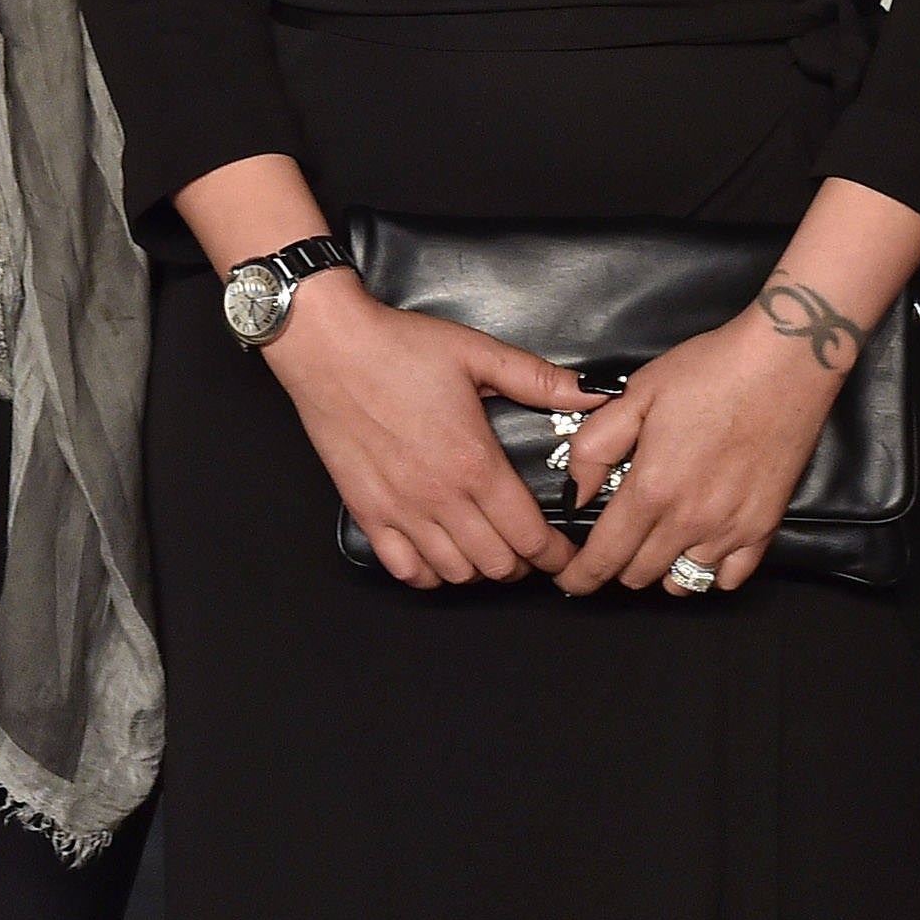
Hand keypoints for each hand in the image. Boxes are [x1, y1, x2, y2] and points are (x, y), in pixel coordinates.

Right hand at [262, 274, 590, 588]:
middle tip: (529, 548)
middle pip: (497, 564)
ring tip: (488, 549)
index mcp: (475, 462)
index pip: (530, 535)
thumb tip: (590, 392)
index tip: (564, 553)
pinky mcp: (367, 511)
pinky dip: (429, 573)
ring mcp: (400, 509)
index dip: (556, 553)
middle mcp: (439, 496)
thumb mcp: (478, 353)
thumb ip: (539, 379)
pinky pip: (404, 569)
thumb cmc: (397, 347)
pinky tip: (439, 554)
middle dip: (523, 563)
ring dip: (479, 568)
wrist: (329, 347)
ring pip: (455, 573)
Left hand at [553, 305, 845, 597]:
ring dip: (661, 569)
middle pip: (638, 575)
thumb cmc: (710, 371)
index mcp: (651, 489)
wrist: (785, 362)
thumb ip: (595, 447)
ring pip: (682, 583)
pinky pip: (729, 578)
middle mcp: (689, 521)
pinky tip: (701, 545)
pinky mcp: (764, 526)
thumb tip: (577, 493)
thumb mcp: (634, 395)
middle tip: (615, 541)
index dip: (579, 577)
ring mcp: (730, 529)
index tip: (570, 579)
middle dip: (616, 565)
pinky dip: (709, 572)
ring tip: (657, 540)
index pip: (604, 558)